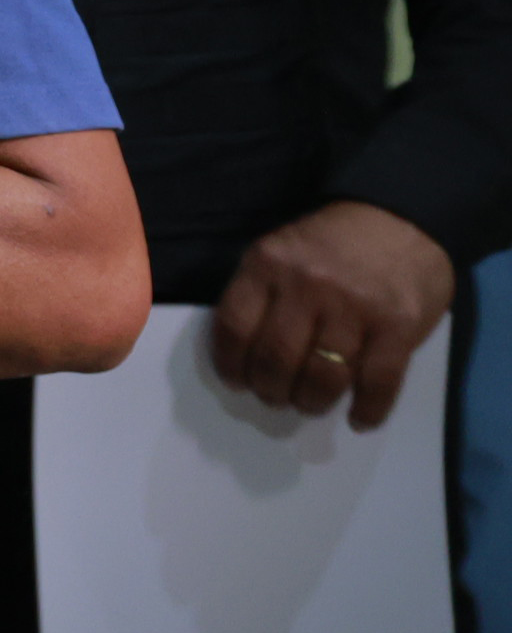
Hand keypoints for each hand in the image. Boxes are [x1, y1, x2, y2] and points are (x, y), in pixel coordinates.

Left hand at [212, 199, 452, 428]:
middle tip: (275, 397)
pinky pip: (378, 382)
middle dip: (271, 390)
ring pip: (322, 377)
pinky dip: (367, 409)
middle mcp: (307, 287)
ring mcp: (355, 308)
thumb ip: (261, 291)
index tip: (237, 381)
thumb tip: (242, 352)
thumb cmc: (333, 240)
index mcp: (268, 265)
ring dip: (312, 402)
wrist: (401, 214)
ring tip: (310, 404)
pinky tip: (360, 418)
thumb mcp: (281, 249)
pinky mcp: (398, 326)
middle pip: (276, 359)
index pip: (234, 327)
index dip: (230, 364)